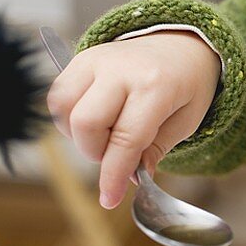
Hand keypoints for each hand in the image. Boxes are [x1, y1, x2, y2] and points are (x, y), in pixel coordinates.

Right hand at [45, 31, 220, 208]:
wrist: (180, 46)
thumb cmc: (186, 86)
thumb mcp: (186, 121)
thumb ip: (156, 149)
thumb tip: (131, 176)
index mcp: (157, 85)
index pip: (126, 138)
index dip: (114, 174)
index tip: (108, 199)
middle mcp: (123, 68)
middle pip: (86, 123)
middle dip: (96, 152)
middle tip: (117, 155)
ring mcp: (98, 59)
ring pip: (64, 109)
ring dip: (80, 136)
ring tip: (107, 135)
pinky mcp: (82, 58)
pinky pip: (58, 96)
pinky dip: (69, 118)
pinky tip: (94, 120)